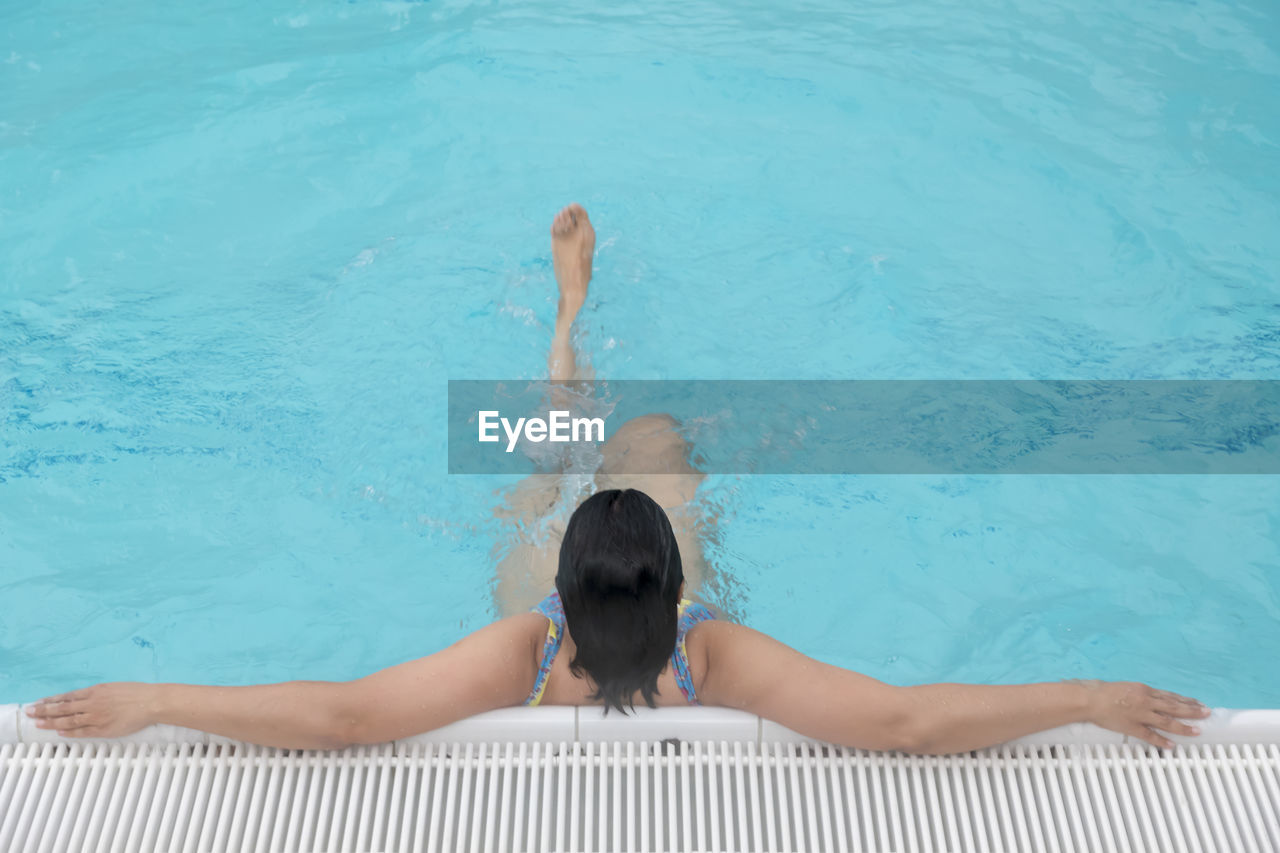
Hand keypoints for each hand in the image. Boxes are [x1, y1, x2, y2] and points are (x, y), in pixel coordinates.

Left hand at [26, 682, 156, 738]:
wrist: (152, 702)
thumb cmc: (136, 693)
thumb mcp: (113, 687)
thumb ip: (96, 694)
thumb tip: (81, 699)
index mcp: (96, 691)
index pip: (67, 697)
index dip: (51, 700)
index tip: (38, 702)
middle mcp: (93, 703)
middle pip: (63, 708)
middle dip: (44, 710)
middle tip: (30, 712)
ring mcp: (97, 717)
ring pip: (69, 720)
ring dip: (52, 722)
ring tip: (39, 723)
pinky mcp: (104, 728)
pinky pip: (83, 731)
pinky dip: (70, 731)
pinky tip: (60, 732)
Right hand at [1080, 680, 1209, 747]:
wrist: (1090, 699)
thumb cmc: (1107, 692)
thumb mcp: (1129, 687)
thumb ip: (1144, 694)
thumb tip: (1158, 699)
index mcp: (1145, 690)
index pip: (1171, 696)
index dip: (1186, 701)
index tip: (1198, 703)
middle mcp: (1145, 701)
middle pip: (1174, 707)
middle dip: (1192, 711)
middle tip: (1206, 713)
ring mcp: (1140, 715)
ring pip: (1166, 721)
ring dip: (1183, 727)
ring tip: (1197, 731)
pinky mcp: (1132, 726)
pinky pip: (1150, 735)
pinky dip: (1161, 740)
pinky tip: (1172, 745)